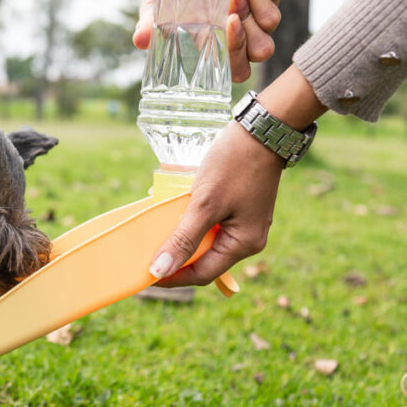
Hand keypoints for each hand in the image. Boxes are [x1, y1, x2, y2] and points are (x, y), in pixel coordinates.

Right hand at [133, 0, 283, 82]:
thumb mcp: (158, 9)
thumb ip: (152, 25)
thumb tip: (140, 40)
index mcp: (220, 54)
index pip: (238, 69)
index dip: (237, 51)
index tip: (229, 23)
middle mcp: (244, 41)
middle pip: (260, 48)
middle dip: (247, 23)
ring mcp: (260, 19)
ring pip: (270, 19)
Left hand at [148, 66, 326, 287]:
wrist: (261, 129)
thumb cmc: (235, 164)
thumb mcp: (204, 204)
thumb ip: (183, 239)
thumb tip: (160, 270)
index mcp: (243, 244)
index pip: (202, 274)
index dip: (172, 277)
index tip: (145, 275)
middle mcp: (246, 239)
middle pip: (204, 259)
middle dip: (175, 257)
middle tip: (146, 253)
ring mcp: (243, 223)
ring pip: (205, 241)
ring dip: (181, 238)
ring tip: (155, 233)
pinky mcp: (237, 207)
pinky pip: (210, 224)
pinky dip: (190, 222)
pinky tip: (172, 213)